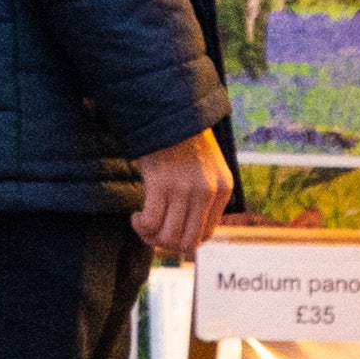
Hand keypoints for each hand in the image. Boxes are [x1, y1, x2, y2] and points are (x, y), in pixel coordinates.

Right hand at [129, 132, 231, 262]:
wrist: (169, 113)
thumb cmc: (184, 143)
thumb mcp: (208, 169)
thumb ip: (205, 197)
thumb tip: (187, 232)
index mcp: (223, 189)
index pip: (206, 235)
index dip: (184, 240)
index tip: (169, 231)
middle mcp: (207, 191)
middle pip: (187, 242)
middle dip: (166, 244)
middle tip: (153, 232)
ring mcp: (184, 188)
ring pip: (168, 237)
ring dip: (151, 237)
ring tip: (143, 223)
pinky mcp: (161, 183)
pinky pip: (150, 222)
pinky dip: (141, 226)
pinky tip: (136, 215)